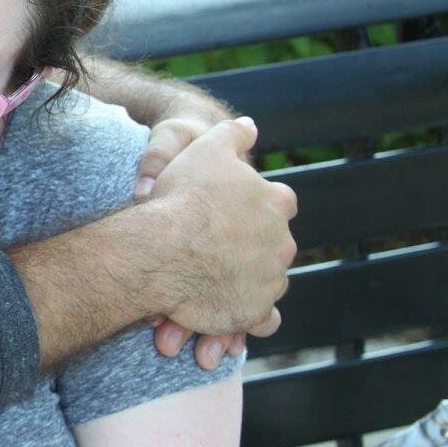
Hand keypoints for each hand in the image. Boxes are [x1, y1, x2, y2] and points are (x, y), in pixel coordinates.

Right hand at [137, 115, 269, 366]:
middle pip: (268, 247)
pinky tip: (229, 316)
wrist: (164, 246)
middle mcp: (283, 242)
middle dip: (241, 253)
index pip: (278, 202)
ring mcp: (271, 278)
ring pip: (262, 283)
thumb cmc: (182, 194)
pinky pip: (262, 320)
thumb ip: (232, 135)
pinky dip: (250, 320)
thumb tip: (250, 125)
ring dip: (239, 287)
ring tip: (204, 291)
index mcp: (276, 202)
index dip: (251, 208)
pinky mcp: (254, 312)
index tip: (228, 213)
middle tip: (204, 256)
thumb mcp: (206, 148)